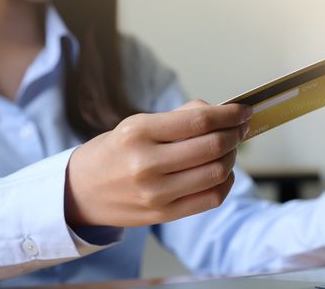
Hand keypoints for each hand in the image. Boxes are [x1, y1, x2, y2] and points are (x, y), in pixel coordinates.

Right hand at [65, 100, 251, 226]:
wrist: (80, 192)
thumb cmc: (114, 152)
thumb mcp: (136, 124)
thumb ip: (179, 117)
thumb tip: (220, 113)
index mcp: (138, 132)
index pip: (199, 120)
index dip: (230, 114)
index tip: (244, 110)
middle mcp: (146, 164)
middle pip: (213, 146)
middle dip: (235, 134)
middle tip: (240, 127)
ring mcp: (156, 193)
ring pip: (217, 172)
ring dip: (232, 156)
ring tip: (229, 148)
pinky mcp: (164, 214)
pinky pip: (212, 197)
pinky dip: (226, 181)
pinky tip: (222, 171)